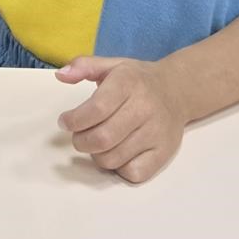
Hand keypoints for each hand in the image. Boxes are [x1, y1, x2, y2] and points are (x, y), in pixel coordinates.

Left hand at [56, 56, 187, 183]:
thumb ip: (83, 66)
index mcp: (128, 83)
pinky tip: (117, 152)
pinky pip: (132, 173)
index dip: (74, 120)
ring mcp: (156, 132)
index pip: (96, 109)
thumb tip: (61, 75)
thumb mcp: (112, 65)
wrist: (177, 90)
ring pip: (113, 159)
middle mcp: (145, 108)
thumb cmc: (138, 80)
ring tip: (97, 143)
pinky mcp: (164, 152)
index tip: (65, 121)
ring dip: (96, 155)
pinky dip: (118, 167)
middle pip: (102, 138)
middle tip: (79, 136)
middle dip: (81, 141)